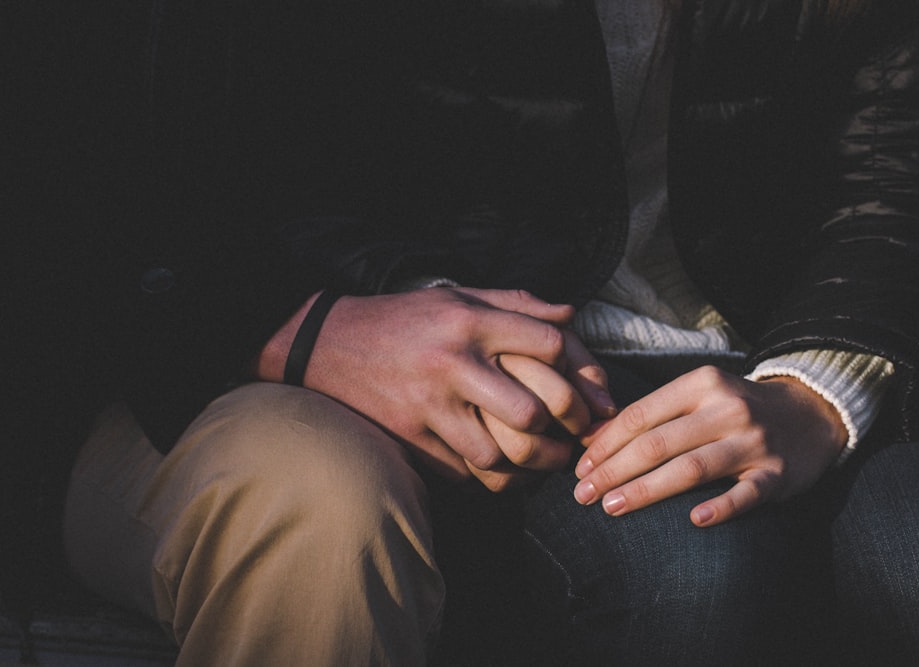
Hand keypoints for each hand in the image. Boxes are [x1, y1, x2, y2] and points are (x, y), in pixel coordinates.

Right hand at [258, 287, 598, 482]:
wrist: (326, 345)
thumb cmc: (403, 318)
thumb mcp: (457, 297)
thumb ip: (515, 303)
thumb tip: (570, 314)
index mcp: (468, 322)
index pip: (547, 346)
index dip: (581, 371)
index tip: (592, 392)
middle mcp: (451, 363)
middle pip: (530, 409)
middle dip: (563, 428)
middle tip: (576, 434)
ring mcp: (428, 406)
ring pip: (499, 453)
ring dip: (531, 463)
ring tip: (547, 459)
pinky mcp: (409, 438)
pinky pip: (464, 471)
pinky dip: (493, 477)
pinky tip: (506, 468)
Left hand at [572, 366, 846, 525]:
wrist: (811, 413)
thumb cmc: (736, 407)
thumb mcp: (697, 395)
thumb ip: (650, 413)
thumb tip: (591, 438)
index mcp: (702, 383)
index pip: (641, 415)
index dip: (605, 444)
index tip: (579, 468)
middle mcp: (727, 409)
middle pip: (658, 443)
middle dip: (614, 471)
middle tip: (583, 495)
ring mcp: (754, 442)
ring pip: (692, 468)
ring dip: (647, 490)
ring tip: (613, 507)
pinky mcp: (778, 474)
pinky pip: (746, 493)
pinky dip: (721, 507)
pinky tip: (694, 520)